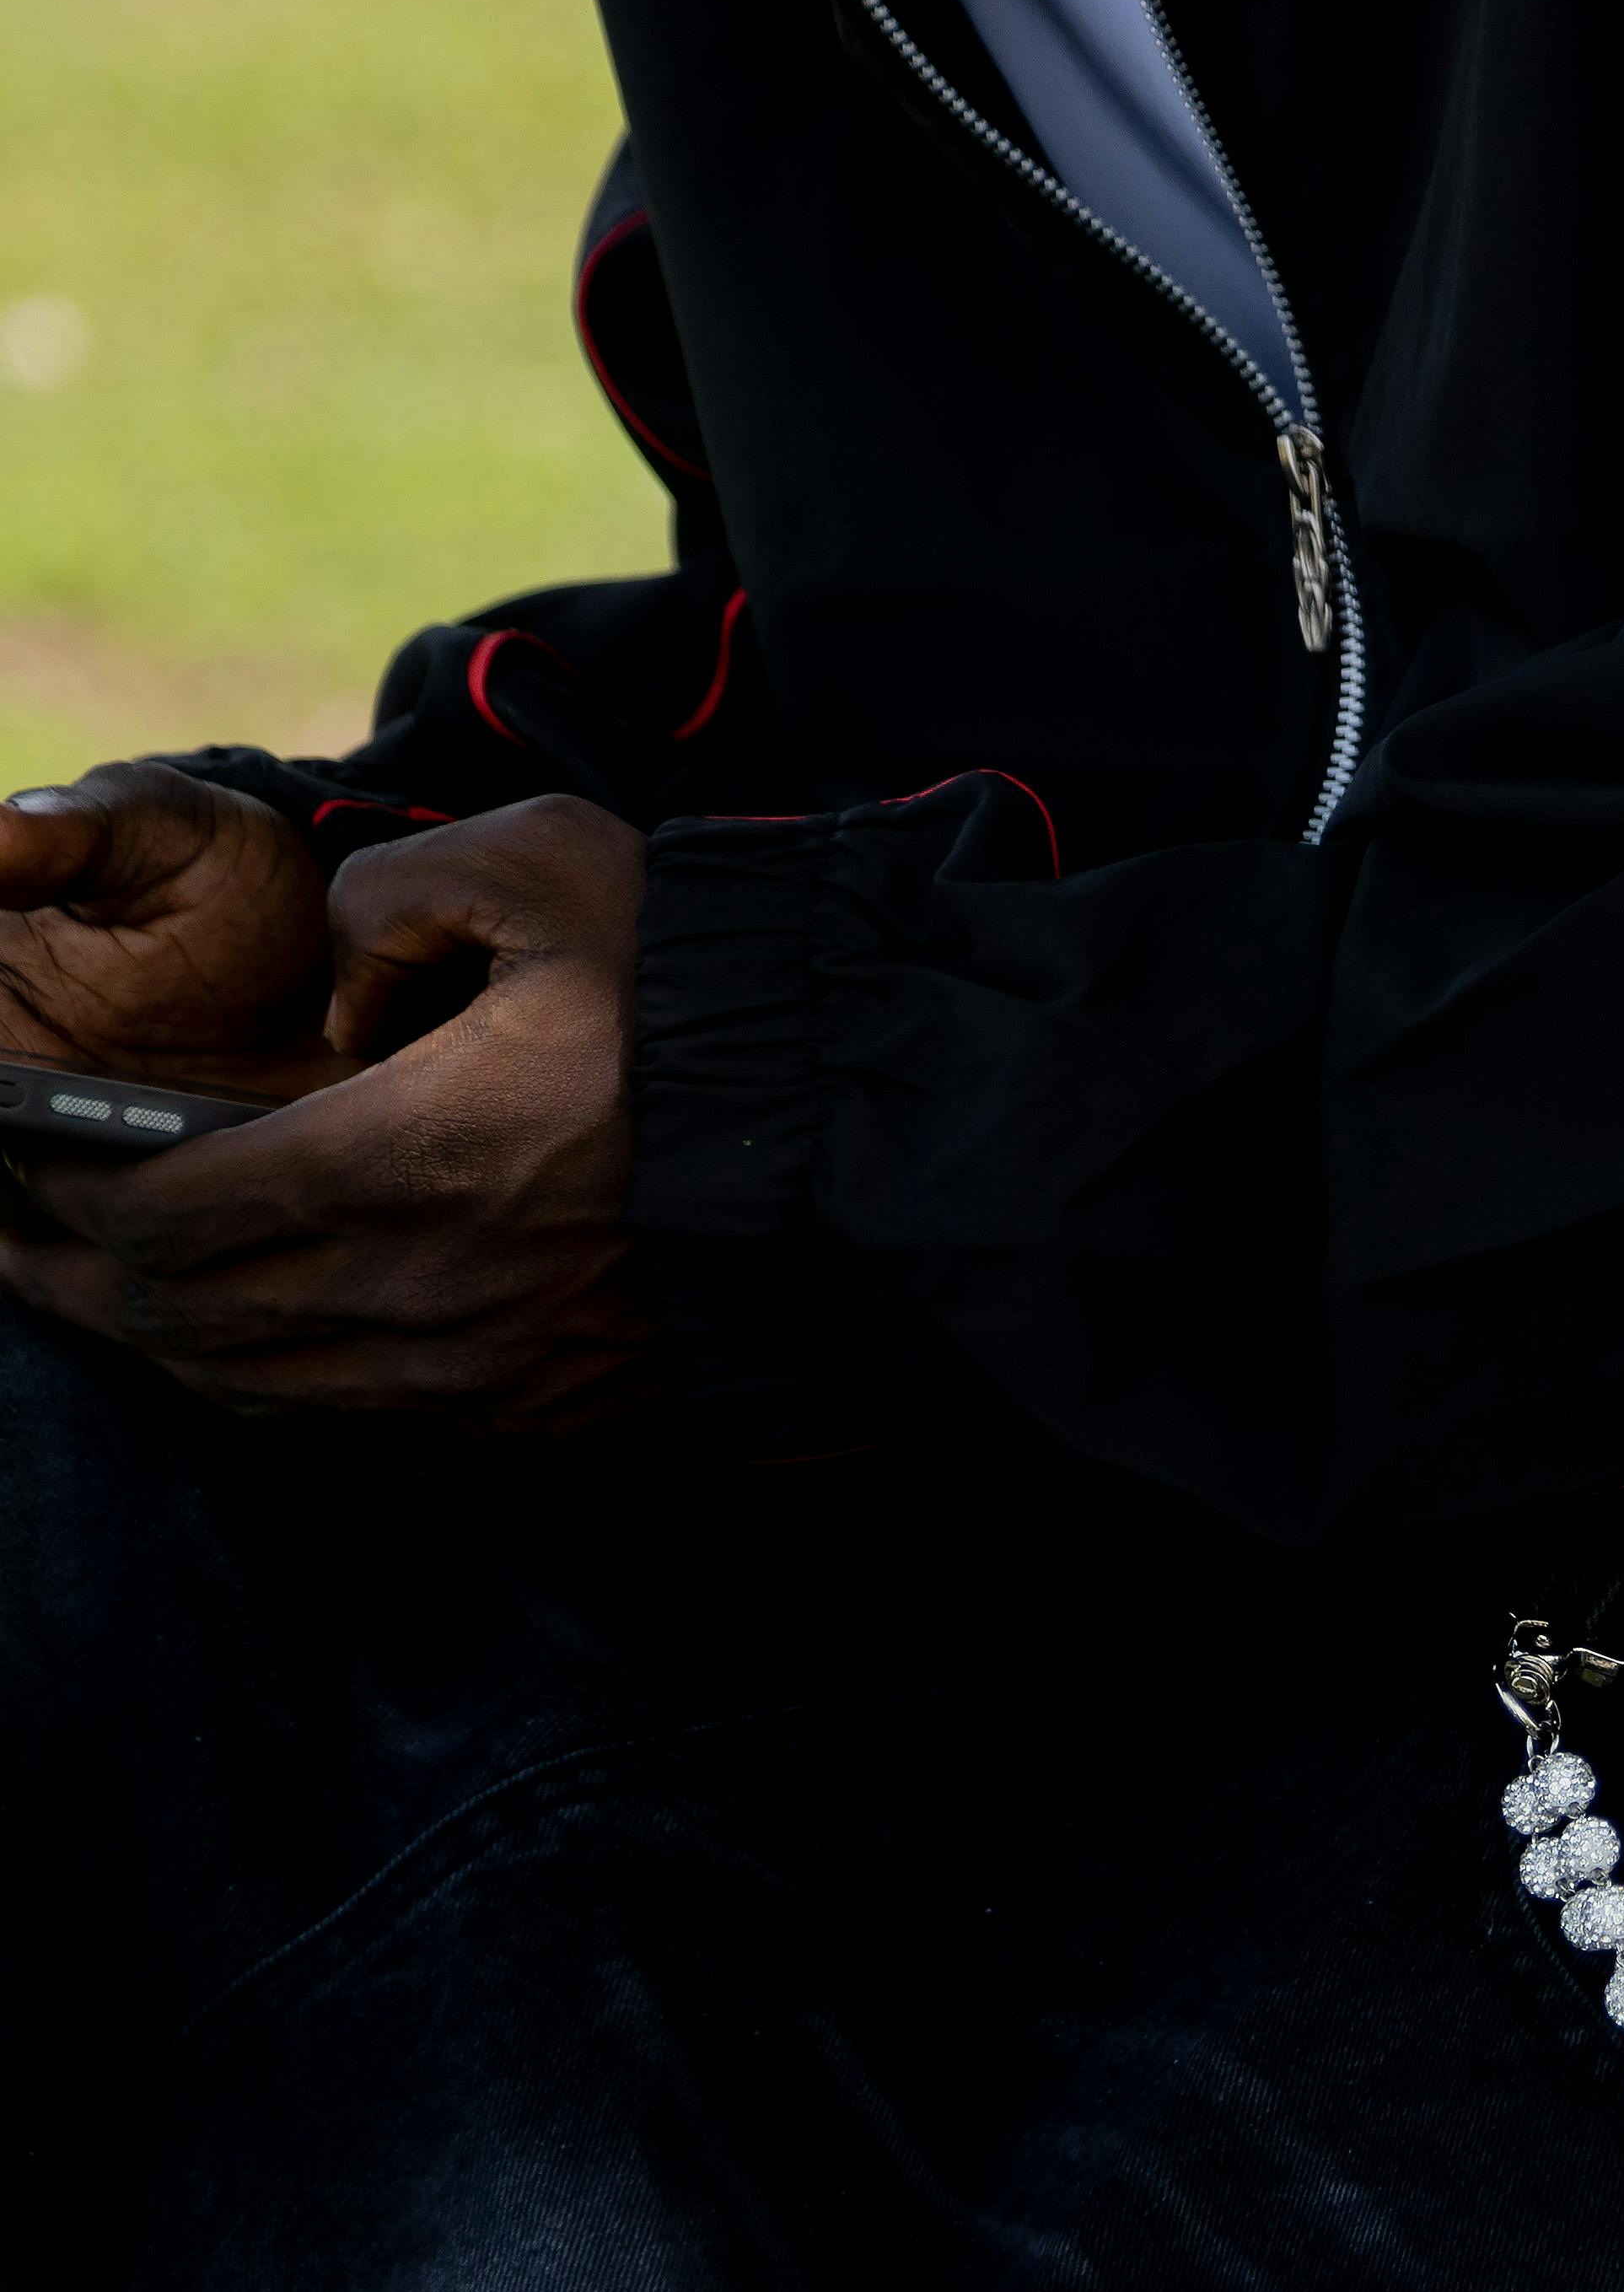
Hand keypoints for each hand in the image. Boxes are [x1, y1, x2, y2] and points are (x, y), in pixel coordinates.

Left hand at [0, 796, 659, 1430]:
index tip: (16, 1146)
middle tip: (3, 1231)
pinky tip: (218, 1345)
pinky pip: (340, 1421)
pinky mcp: (526, 1417)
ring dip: (145, 1341)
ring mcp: (472, 1376)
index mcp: (403, 1164)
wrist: (869, 1164)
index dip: (66, 1183)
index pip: (168, 1202)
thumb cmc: (710, 1009)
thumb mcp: (550, 871)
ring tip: (78, 1292)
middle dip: (68, 1271)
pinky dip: (250, 1384)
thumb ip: (397, 894)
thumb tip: (336, 978)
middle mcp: (417, 1296)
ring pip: (249, 1383)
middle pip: (181, 1313)